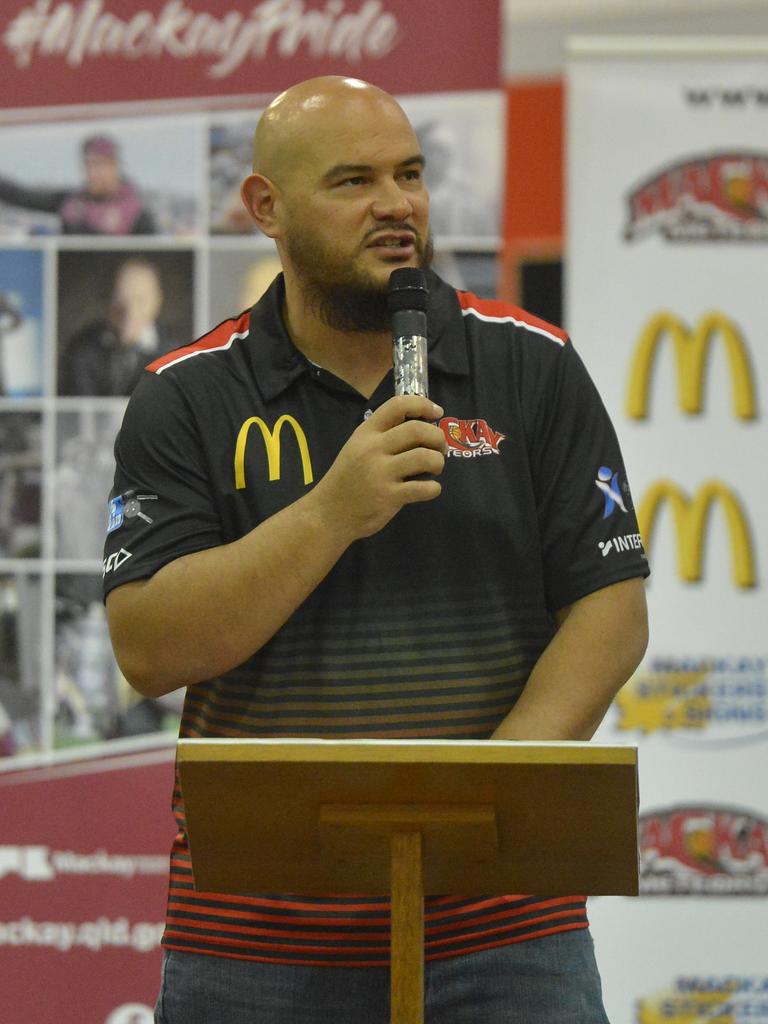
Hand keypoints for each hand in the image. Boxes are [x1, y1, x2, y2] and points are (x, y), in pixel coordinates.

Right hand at [311, 395, 446, 541]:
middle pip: (417, 430)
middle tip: (440, 449)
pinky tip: (429, 489)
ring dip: (438, 462)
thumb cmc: (348, 478)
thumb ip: (382, 435)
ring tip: (435, 469)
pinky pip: (424, 488)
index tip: (437, 413)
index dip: (422, 404)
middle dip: (437, 437)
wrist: (329, 513)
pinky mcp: (389, 496)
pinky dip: (434, 488)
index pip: (398, 405)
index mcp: (366, 433)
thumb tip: (420, 424)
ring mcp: (381, 473)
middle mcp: (373, 448)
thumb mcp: (357, 447)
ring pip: (425, 457)